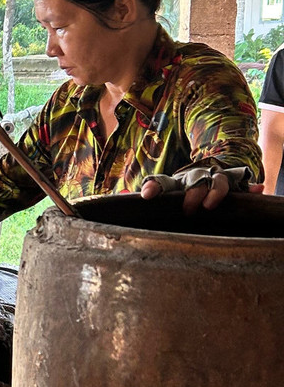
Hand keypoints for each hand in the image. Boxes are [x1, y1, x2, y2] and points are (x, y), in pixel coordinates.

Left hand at [141, 166, 257, 214]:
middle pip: (193, 181)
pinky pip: (243, 185)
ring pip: (217, 181)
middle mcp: (195, 179)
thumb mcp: (162, 202)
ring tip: (211, 204)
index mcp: (175, 183)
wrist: (205, 177)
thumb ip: (146, 203)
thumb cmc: (179, 197)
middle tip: (188, 209)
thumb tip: (129, 202)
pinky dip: (251, 188)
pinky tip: (257, 190)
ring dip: (215, 191)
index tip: (146, 196)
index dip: (154, 187)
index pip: (161, 182)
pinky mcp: (234, 186)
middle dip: (191, 193)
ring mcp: (214, 180)